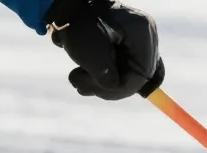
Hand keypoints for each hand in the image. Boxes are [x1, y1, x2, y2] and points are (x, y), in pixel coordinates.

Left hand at [46, 0, 164, 100]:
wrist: (64, 5)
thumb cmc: (79, 25)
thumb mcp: (91, 55)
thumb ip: (106, 78)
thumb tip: (113, 88)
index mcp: (143, 33)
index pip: (142, 75)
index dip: (119, 90)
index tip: (94, 88)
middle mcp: (142, 36)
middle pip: (133, 77)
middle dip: (105, 86)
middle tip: (80, 83)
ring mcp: (132, 40)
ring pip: (121, 75)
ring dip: (96, 83)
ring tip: (75, 76)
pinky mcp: (119, 44)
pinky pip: (114, 69)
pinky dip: (96, 76)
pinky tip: (79, 73)